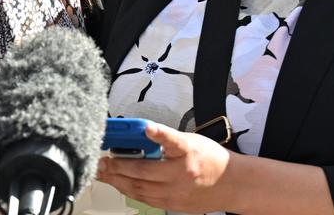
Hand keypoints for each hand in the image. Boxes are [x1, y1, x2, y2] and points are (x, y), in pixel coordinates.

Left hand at [96, 121, 237, 212]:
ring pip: (139, 188)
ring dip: (117, 181)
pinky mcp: (173, 204)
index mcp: (188, 153)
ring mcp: (176, 192)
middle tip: (101, 160)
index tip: (147, 128)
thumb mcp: (192, 141)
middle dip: (117, 166)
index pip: (173, 141)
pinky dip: (129, 190)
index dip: (159, 134)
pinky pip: (145, 198)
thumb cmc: (210, 159)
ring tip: (102, 172)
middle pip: (143, 171)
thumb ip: (167, 140)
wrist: (233, 185)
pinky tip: (118, 183)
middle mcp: (181, 174)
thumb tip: (141, 134)